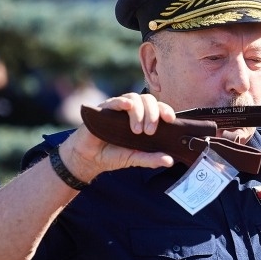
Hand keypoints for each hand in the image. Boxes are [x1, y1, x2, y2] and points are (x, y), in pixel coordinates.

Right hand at [63, 93, 177, 181]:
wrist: (89, 159)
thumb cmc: (113, 155)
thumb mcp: (134, 158)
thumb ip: (151, 159)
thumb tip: (170, 161)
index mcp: (143, 118)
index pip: (158, 108)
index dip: (165, 110)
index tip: (171, 120)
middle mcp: (132, 110)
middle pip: (148, 100)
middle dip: (152, 114)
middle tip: (150, 132)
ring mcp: (118, 108)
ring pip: (134, 98)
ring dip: (139, 112)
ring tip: (137, 131)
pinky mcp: (103, 110)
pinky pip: (114, 101)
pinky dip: (122, 102)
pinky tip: (127, 105)